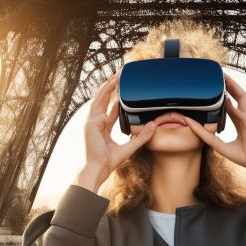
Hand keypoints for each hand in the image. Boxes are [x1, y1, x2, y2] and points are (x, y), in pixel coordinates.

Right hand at [76, 70, 157, 190]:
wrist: (99, 169)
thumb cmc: (109, 162)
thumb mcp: (130, 147)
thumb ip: (141, 137)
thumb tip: (153, 126)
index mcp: (103, 130)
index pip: (110, 112)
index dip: (116, 101)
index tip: (123, 93)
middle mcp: (96, 124)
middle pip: (103, 102)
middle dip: (110, 89)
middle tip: (118, 77)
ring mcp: (92, 122)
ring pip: (100, 99)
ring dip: (107, 87)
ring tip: (115, 76)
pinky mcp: (91, 122)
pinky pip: (99, 104)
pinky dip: (104, 93)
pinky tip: (110, 85)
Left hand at [182, 71, 245, 182]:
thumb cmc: (243, 156)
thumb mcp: (219, 145)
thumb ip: (206, 136)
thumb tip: (192, 126)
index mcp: (240, 122)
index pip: (230, 107)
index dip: (223, 99)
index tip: (214, 93)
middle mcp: (244, 116)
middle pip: (236, 97)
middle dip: (228, 86)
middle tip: (218, 77)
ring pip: (240, 94)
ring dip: (232, 84)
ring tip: (223, 75)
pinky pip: (241, 100)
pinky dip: (235, 90)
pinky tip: (228, 84)